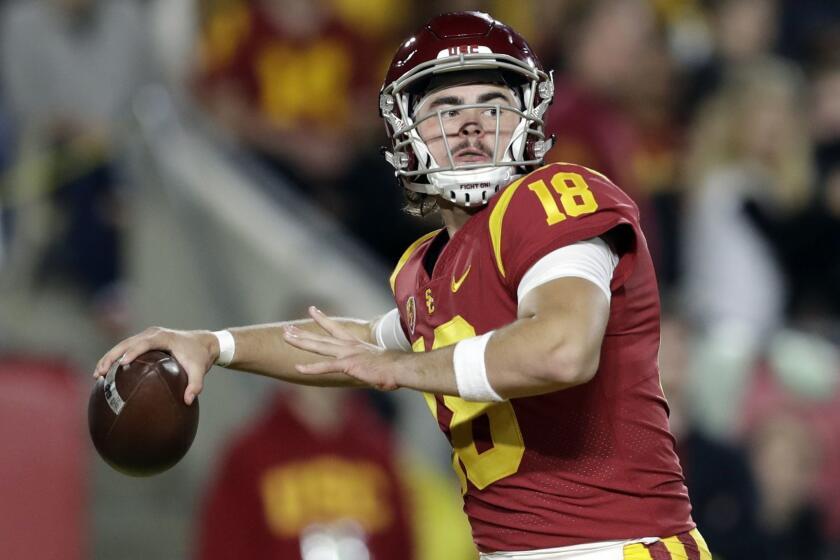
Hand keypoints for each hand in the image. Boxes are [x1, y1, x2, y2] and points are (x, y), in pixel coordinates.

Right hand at [93, 327, 217, 404]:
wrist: (203, 343)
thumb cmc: (199, 356)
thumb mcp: (199, 370)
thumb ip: (196, 385)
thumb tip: (188, 401)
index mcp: (163, 337)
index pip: (145, 342)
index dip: (133, 351)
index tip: (122, 363)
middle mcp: (152, 333)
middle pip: (127, 342)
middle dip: (112, 356)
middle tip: (101, 372)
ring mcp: (146, 336)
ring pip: (122, 345)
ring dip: (109, 357)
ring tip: (98, 374)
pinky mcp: (144, 341)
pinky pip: (126, 348)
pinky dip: (115, 358)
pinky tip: (106, 374)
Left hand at [282, 307, 401, 390]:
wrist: (400, 368)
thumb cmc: (393, 368)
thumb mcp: (377, 363)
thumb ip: (369, 364)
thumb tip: (371, 369)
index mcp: (355, 344)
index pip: (335, 329)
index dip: (322, 320)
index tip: (312, 310)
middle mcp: (348, 346)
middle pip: (321, 337)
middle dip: (302, 333)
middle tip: (287, 327)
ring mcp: (347, 354)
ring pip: (319, 346)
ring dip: (301, 342)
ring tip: (286, 337)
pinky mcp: (348, 364)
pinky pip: (326, 367)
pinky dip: (311, 368)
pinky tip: (298, 368)